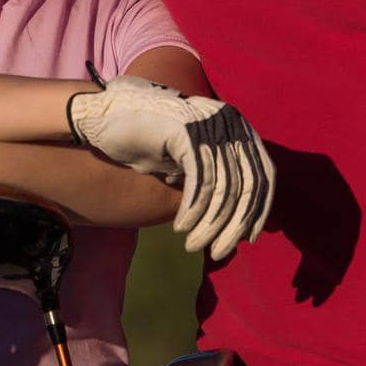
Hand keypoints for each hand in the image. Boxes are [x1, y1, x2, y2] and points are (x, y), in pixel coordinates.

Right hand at [67, 76, 274, 258]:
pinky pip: (201, 180)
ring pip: (225, 187)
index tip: (248, 238)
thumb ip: (212, 174)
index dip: (259, 210)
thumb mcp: (186, 158)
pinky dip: (194, 209)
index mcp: (236, 125)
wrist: (102, 113)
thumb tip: (236, 214)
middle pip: (248, 184)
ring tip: (193, 245)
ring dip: (210, 224)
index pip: (262, 174)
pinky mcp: (187, 130)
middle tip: (219, 253)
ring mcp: (209, 122)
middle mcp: (229, 120)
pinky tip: (182, 226)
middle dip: (235, 225)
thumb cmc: (143, 137)